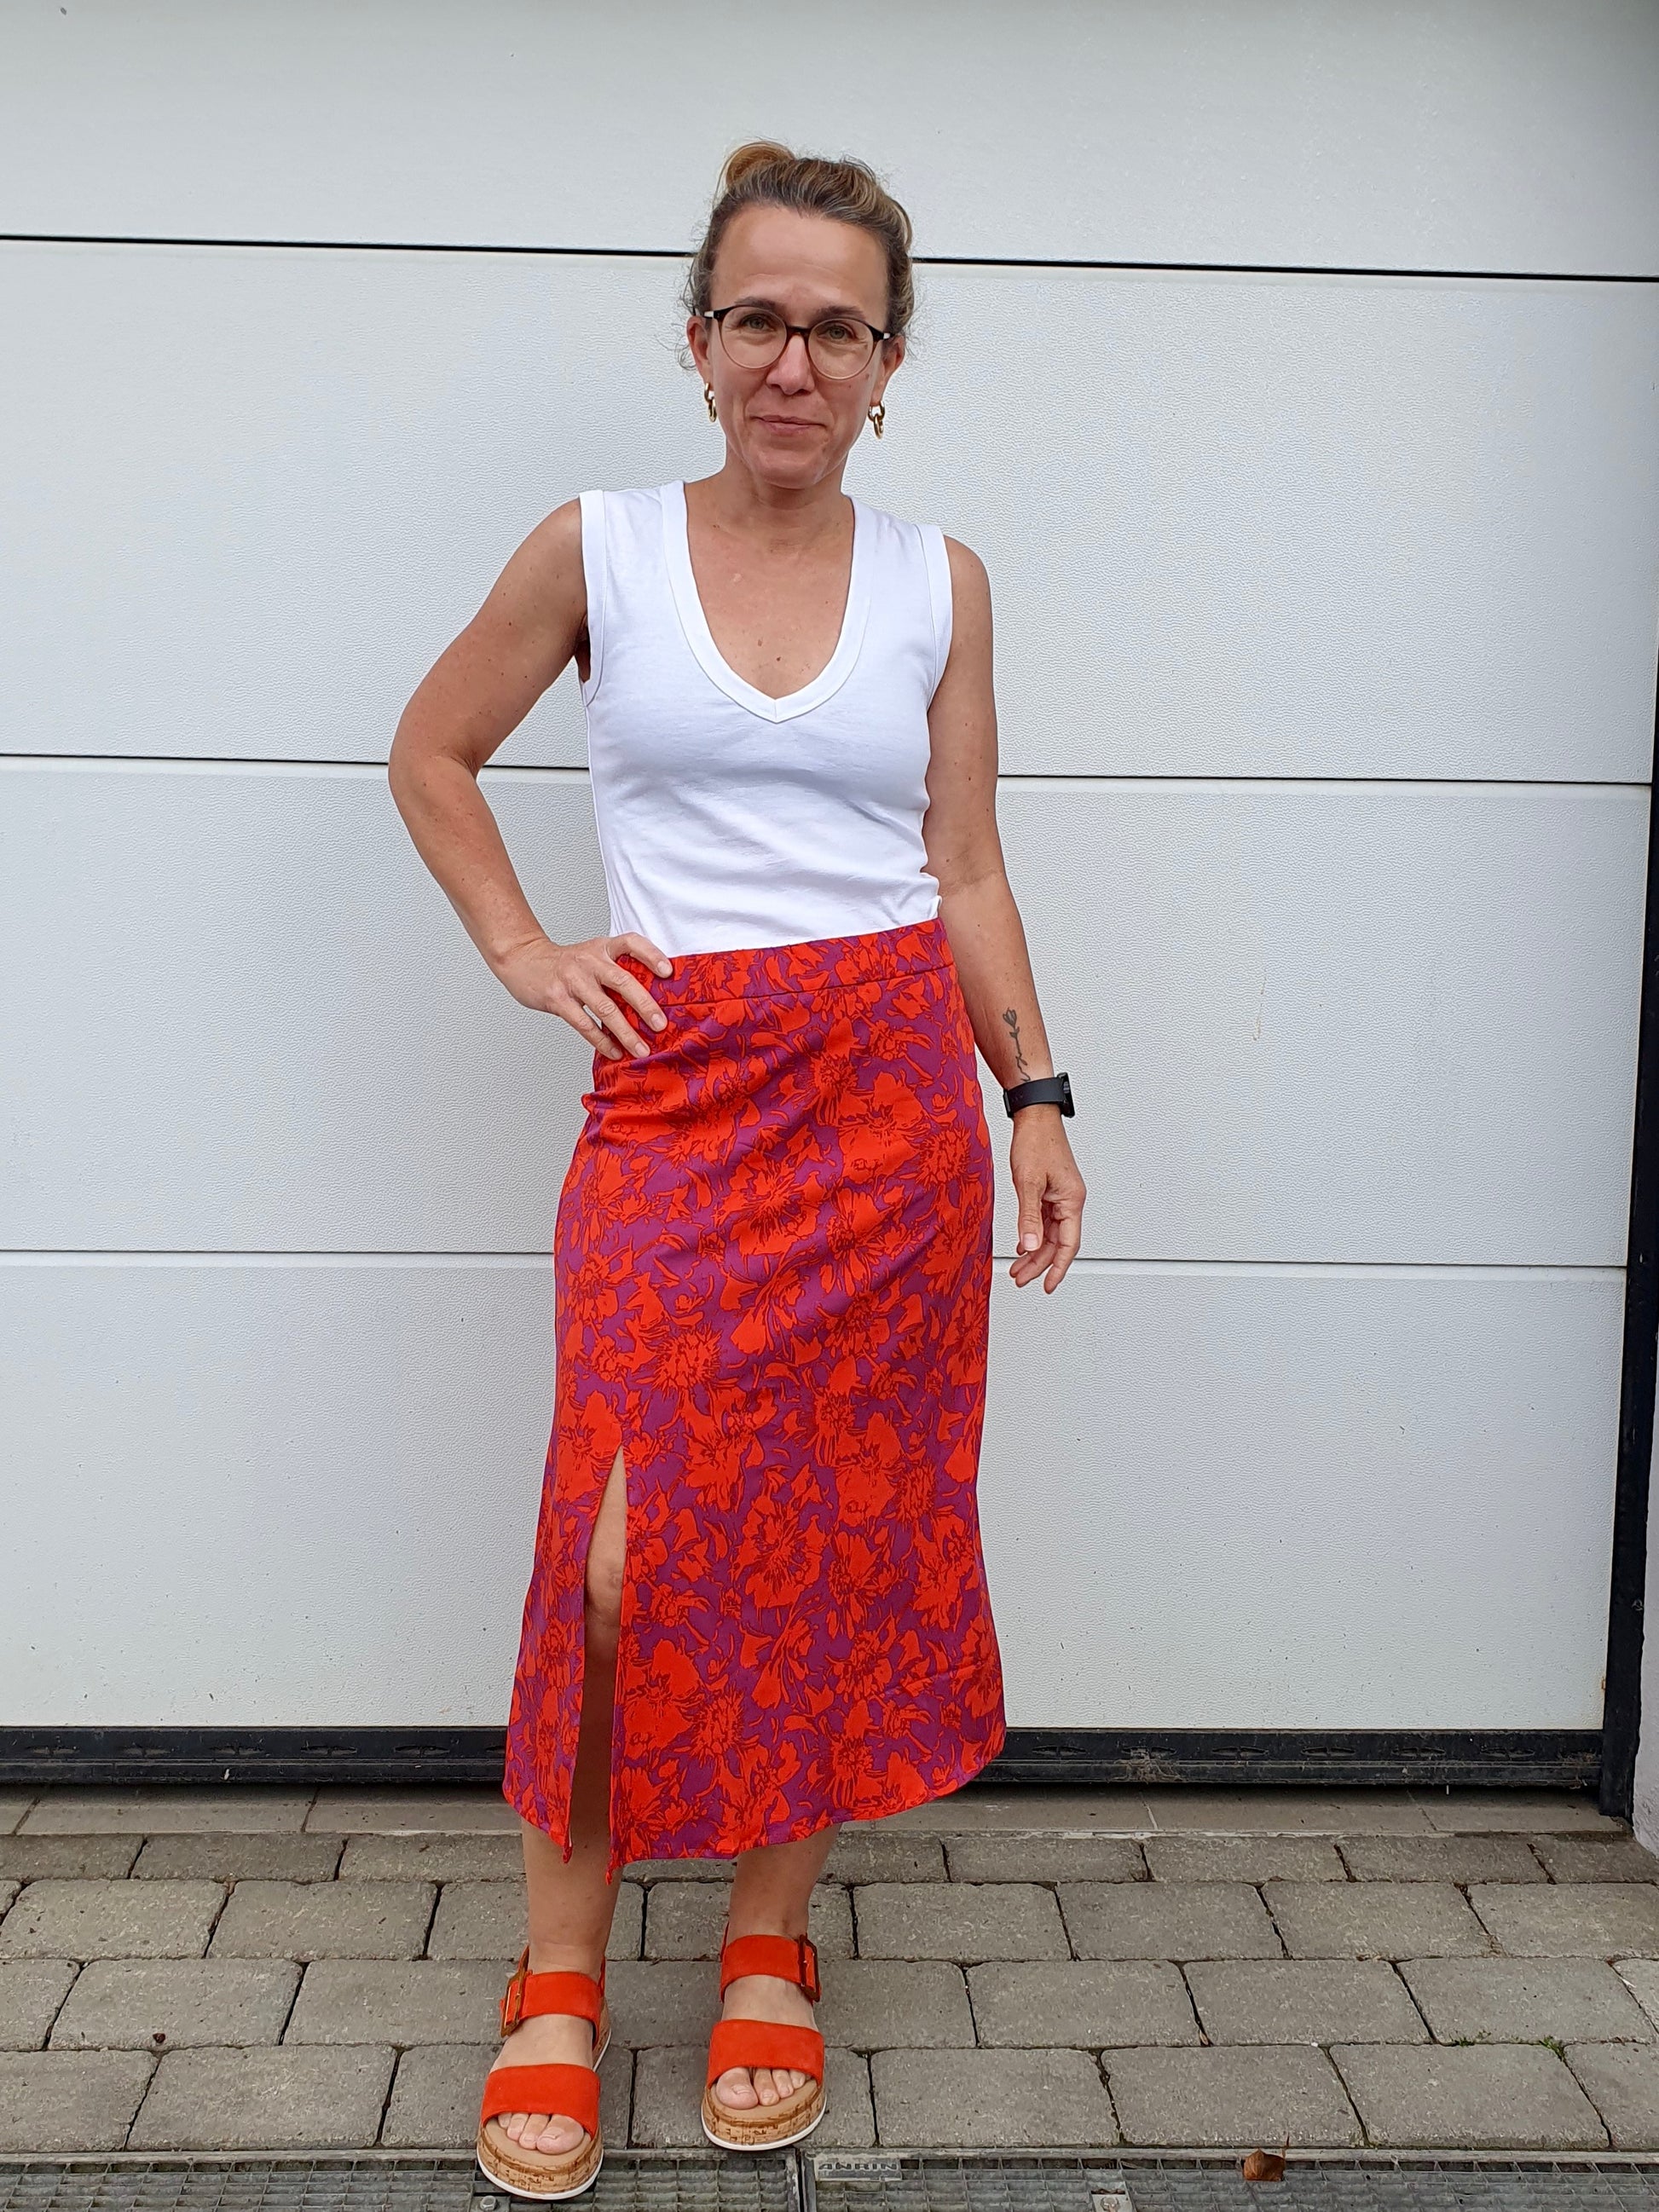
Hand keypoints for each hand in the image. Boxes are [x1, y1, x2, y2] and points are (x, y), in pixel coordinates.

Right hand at [492, 931, 672, 1059]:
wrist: (523, 959)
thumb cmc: (566, 963)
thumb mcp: (592, 954)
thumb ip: (616, 970)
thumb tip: (651, 1001)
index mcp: (602, 947)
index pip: (631, 943)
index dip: (651, 955)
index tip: (668, 972)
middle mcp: (589, 961)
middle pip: (622, 981)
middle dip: (644, 1005)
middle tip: (660, 1024)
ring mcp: (573, 980)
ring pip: (605, 1008)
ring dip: (626, 1032)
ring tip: (641, 1049)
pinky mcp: (558, 999)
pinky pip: (584, 1024)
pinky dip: (602, 1040)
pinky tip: (615, 1051)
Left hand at [1008, 1107, 1084, 1291]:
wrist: (1034, 1116)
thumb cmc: (1036, 1141)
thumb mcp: (1028, 1182)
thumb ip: (1029, 1217)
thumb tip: (1030, 1246)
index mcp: (1072, 1200)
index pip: (1068, 1244)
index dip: (1057, 1268)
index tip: (1046, 1285)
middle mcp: (1070, 1200)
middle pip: (1058, 1243)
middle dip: (1039, 1264)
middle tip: (1021, 1280)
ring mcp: (1061, 1196)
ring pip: (1050, 1234)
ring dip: (1034, 1252)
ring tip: (1017, 1269)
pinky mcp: (1050, 1190)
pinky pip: (1045, 1221)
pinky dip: (1033, 1235)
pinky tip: (1022, 1245)